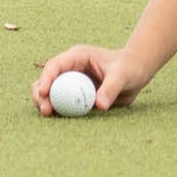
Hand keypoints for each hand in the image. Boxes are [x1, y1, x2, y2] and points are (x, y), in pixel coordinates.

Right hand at [32, 43, 147, 113]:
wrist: (135, 75)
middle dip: (41, 95)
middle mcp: (70, 69)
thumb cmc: (130, 68)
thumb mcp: (123, 75)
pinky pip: (59, 105)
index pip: (55, 65)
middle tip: (46, 111)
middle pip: (46, 80)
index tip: (44, 93)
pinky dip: (56, 112)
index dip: (47, 78)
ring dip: (45, 104)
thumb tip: (99, 105)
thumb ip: (111, 88)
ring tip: (48, 115)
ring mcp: (70, 83)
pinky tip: (58, 120)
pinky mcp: (73, 97)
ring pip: (49, 94)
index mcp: (78, 57)